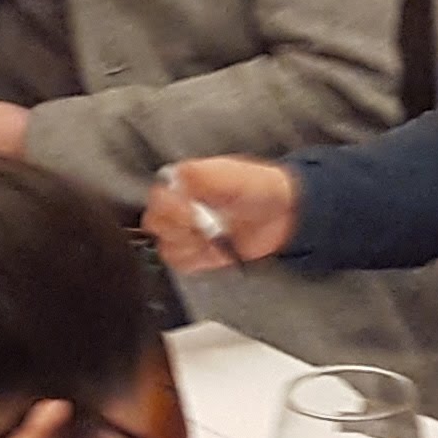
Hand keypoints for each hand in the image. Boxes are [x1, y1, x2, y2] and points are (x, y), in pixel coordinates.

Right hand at [145, 157, 299, 272]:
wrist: (282, 214)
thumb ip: (202, 175)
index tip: (190, 213)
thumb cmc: (260, 188)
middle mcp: (180, 205)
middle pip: (155, 222)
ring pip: (165, 245)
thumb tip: (177, 177)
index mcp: (183, 181)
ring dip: (188, 244)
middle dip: (178, 228)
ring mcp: (187, 230)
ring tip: (213, 237)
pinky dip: (195, 260)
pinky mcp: (196, 253)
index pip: (158, 196)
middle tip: (202, 227)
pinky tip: (213, 249)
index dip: (170, 207)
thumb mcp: (233, 174)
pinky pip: (180, 263)